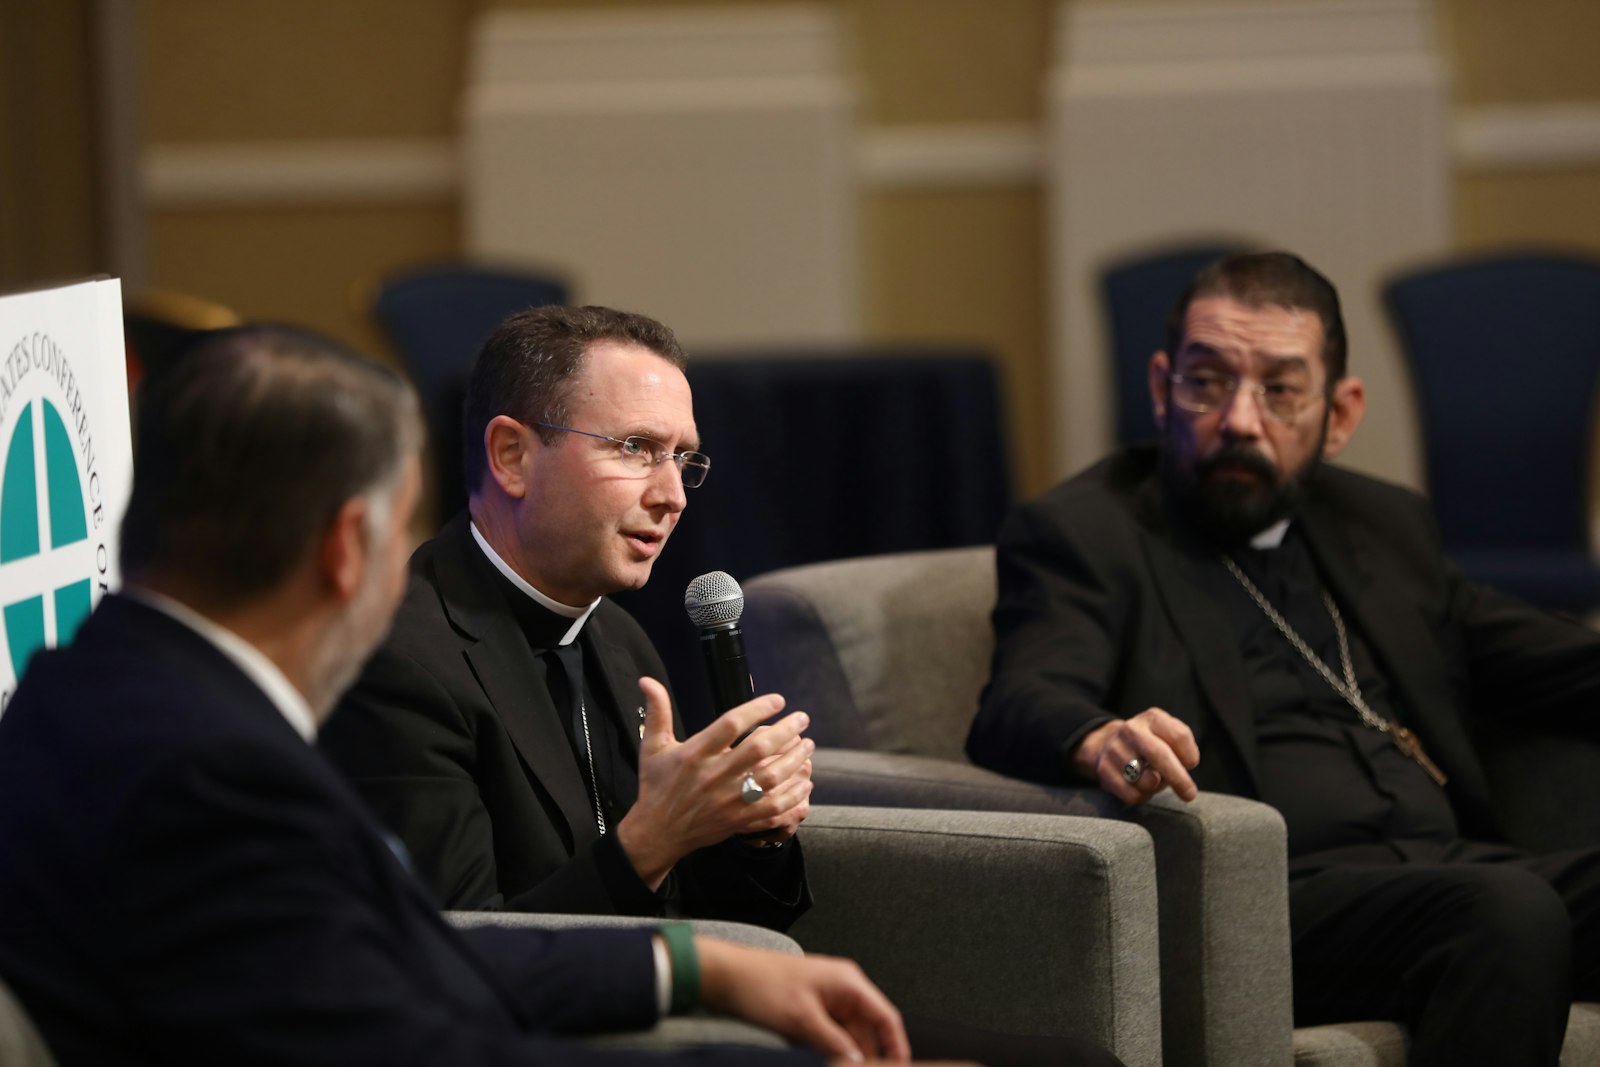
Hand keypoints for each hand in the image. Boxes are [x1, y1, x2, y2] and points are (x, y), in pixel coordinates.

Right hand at [616, 678, 814, 887]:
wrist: (657, 833)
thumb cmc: (656, 786)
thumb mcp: (653, 747)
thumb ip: (657, 712)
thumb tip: (648, 681)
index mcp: (694, 755)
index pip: (731, 725)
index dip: (757, 709)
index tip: (778, 700)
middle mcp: (713, 777)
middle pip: (758, 750)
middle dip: (786, 731)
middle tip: (802, 718)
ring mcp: (727, 801)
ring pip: (771, 779)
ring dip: (795, 760)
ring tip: (808, 744)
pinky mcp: (738, 821)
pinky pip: (774, 809)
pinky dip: (794, 795)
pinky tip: (804, 781)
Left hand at [696, 937, 909, 1061]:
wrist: (725, 976)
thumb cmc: (761, 984)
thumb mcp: (802, 1020)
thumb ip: (835, 1044)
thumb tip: (858, 1063)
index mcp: (848, 983)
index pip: (886, 1017)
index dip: (896, 1046)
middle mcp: (841, 989)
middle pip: (867, 1031)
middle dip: (866, 1057)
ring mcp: (825, 999)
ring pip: (847, 1037)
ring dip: (844, 1056)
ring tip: (840, 1066)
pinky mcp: (809, 1010)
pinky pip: (829, 1035)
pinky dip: (829, 1051)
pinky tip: (822, 1061)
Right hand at [1072, 708, 1199, 804]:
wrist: (1110, 743)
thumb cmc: (1150, 743)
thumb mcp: (1167, 734)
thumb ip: (1181, 746)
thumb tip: (1183, 769)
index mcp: (1152, 718)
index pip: (1179, 736)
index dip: (1190, 756)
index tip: (1191, 764)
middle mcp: (1131, 730)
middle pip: (1159, 755)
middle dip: (1178, 778)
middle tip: (1189, 794)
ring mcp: (1115, 749)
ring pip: (1147, 781)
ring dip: (1157, 787)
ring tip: (1152, 778)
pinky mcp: (1104, 770)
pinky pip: (1133, 795)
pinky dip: (1142, 796)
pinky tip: (1139, 785)